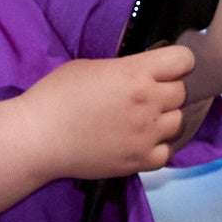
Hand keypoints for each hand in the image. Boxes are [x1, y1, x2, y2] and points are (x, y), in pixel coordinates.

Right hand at [15, 46, 198, 180]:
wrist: (38, 138)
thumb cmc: (56, 96)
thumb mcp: (91, 66)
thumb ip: (124, 68)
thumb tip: (142, 70)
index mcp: (135, 74)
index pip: (184, 60)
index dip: (176, 62)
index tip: (165, 68)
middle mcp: (147, 103)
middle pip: (181, 93)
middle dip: (166, 90)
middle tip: (145, 95)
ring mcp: (146, 135)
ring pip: (178, 122)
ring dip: (164, 119)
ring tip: (142, 120)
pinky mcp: (139, 161)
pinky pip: (166, 152)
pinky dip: (157, 147)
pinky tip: (140, 142)